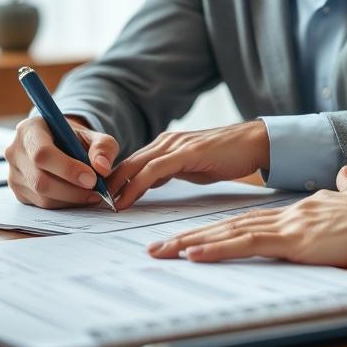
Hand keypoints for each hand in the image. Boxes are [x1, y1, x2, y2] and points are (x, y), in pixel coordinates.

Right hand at [5, 115, 118, 208]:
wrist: (58, 143)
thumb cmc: (74, 137)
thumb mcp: (92, 134)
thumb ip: (102, 147)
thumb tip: (103, 168)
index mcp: (29, 130)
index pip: (42, 154)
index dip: (67, 169)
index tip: (92, 178)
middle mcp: (15, 152)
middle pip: (40, 180)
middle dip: (72, 190)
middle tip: (97, 191)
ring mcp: (13, 174)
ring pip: (42, 196)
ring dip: (71, 199)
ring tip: (92, 194)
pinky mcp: (19, 191)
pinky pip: (42, 204)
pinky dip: (64, 204)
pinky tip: (79, 196)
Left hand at [107, 120, 269, 209]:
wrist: (254, 142)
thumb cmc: (227, 156)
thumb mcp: (192, 166)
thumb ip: (171, 171)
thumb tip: (151, 182)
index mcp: (167, 145)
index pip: (132, 162)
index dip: (114, 180)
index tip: (101, 199)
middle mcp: (167, 141)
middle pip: (128, 162)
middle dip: (108, 183)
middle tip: (92, 204)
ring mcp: (176, 145)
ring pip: (136, 165)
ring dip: (117, 186)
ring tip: (103, 205)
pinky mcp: (187, 152)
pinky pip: (154, 170)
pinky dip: (136, 185)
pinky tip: (126, 199)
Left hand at [147, 166, 346, 265]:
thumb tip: (345, 175)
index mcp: (298, 210)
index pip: (249, 219)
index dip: (218, 227)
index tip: (194, 236)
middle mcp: (286, 214)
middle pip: (229, 224)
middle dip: (191, 235)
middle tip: (158, 245)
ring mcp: (288, 225)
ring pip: (229, 233)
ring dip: (192, 242)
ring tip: (162, 251)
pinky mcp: (293, 240)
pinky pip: (246, 244)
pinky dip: (217, 248)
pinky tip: (193, 253)